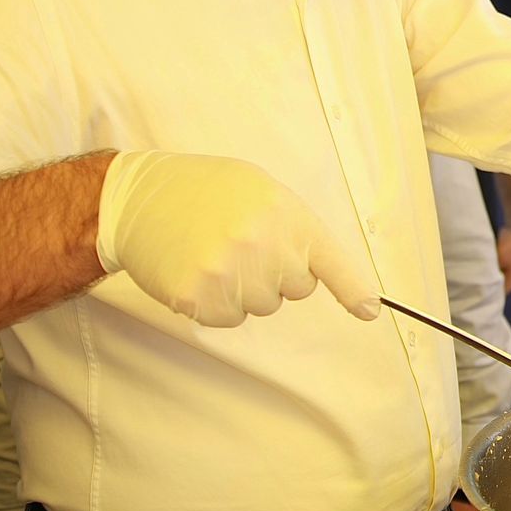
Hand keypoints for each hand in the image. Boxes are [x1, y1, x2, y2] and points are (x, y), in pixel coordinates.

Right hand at [96, 151, 378, 326]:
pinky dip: (216, 303)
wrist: (139, 198)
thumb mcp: (262, 193)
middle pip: (297, 289)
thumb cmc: (206, 192)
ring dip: (245, 288)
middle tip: (241, 242)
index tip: (370, 311)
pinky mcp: (199, 298)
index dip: (354, 290)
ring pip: (263, 305)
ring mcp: (230, 275)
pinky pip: (229, 318)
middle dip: (277, 272)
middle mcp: (263, 246)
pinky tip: (197, 270)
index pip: (330, 260)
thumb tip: (319, 272)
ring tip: (215, 252)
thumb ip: (295, 229)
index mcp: (285, 215)